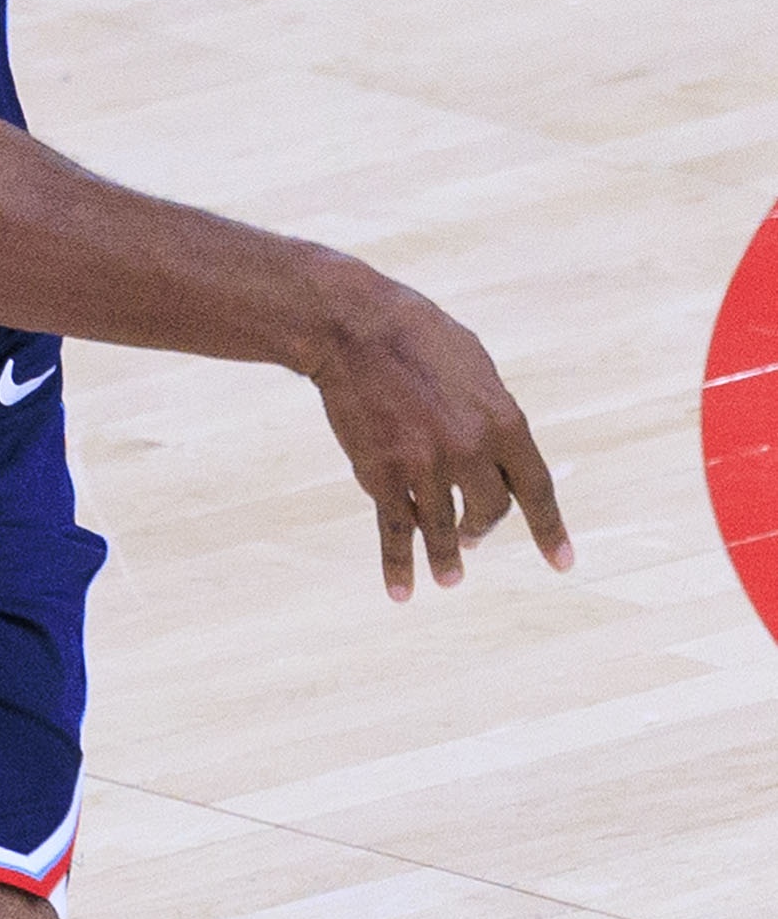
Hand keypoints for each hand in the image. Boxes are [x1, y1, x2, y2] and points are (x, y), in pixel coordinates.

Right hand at [306, 275, 572, 600]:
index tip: (563, 564)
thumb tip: (500, 451)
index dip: (550, 530)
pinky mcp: (383, 474)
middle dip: (483, 527)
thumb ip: (494, 413)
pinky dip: (399, 565)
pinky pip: (396, 531)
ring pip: (445, 530)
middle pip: (490, 511)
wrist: (356, 327)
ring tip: (450, 578)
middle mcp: (470, 450)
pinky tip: (402, 591)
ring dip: (449, 558)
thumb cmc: (419, 336)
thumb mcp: (477, 366)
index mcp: (503, 420)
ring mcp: (426, 466)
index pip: (537, 489)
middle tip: (474, 535)